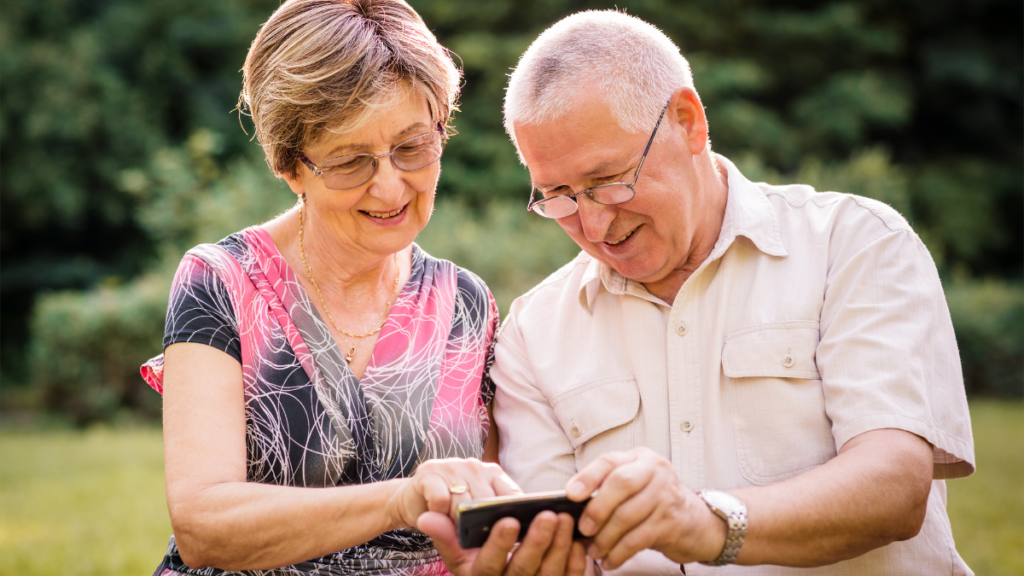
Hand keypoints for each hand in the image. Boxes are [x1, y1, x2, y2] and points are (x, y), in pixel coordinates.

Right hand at [387, 458, 520, 529]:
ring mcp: (452, 465)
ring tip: (452, 524)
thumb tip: (512, 527)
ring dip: (457, 522)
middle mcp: (475, 466)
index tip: (510, 533)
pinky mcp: (429, 471)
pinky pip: (441, 499)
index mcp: (493, 473)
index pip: (512, 495)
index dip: (513, 515)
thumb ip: (492, 517)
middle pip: (487, 502)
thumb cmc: (449, 511)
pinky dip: (439, 513)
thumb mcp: (475, 516)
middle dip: (479, 524)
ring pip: (463, 503)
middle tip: (471, 535)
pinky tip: (436, 512)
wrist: (413, 501)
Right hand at [418, 509, 588, 575]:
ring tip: (564, 518)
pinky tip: (579, 540)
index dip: (499, 544)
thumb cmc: (473, 555)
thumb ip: (444, 533)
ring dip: (559, 547)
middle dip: (536, 542)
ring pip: (548, 574)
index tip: (508, 520)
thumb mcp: (455, 549)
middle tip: (548, 515)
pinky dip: (574, 561)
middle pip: (522, 570)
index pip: (489, 564)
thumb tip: (427, 516)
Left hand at [565, 447, 725, 569]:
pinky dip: (619, 553)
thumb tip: (573, 503)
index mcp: (640, 458)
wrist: (698, 523)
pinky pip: (638, 539)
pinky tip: (610, 560)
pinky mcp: (671, 521)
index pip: (609, 461)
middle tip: (583, 529)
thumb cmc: (656, 503)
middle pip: (620, 484)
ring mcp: (666, 495)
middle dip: (597, 509)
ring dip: (605, 537)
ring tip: (594, 550)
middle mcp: (655, 471)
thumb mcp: (637, 485)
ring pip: (627, 515)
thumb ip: (610, 487)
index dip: (587, 477)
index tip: (570, 495)